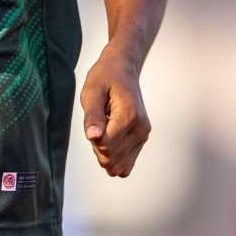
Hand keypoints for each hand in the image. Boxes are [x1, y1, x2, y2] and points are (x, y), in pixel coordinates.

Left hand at [79, 46, 151, 176]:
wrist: (123, 69)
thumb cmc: (105, 77)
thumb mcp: (91, 90)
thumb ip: (92, 115)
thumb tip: (93, 137)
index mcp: (130, 116)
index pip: (105, 147)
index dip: (92, 137)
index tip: (95, 118)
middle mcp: (141, 129)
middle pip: (110, 159)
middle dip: (97, 145)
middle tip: (98, 121)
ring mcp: (143, 136)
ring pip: (117, 166)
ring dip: (104, 151)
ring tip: (105, 127)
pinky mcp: (141, 141)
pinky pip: (125, 166)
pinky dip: (113, 156)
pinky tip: (111, 136)